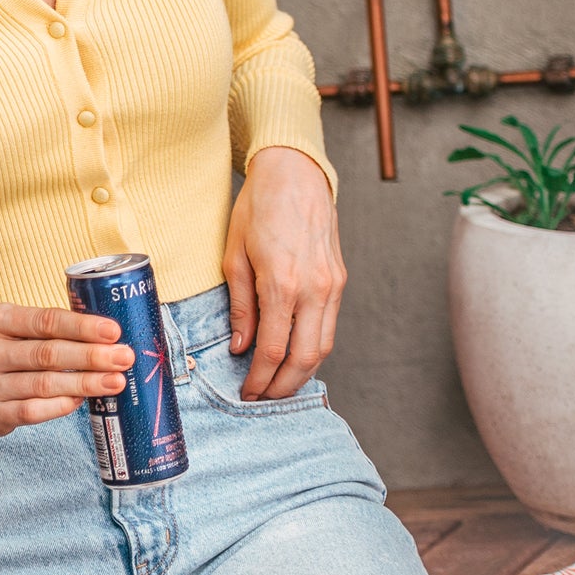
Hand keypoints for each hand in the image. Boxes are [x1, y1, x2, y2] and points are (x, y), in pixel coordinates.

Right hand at [0, 302, 132, 436]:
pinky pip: (33, 411)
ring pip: (43, 384)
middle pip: (46, 354)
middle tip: (124, 358)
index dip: (81, 327)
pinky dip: (62, 405)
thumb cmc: (2, 353)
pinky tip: (82, 400)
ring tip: (115, 381)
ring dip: (85, 383)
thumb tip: (107, 336)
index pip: (43, 321)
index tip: (113, 331)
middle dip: (91, 356)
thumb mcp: (12, 329)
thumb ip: (48, 329)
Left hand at [224, 146, 343, 397]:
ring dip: (303, 373)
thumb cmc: (257, 208)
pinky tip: (297, 357)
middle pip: (305, 358)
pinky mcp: (341, 281)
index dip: (259, 379)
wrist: (295, 175)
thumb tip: (240, 346)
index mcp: (282, 284)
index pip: (273, 350)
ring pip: (324, 346)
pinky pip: (330, 326)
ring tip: (279, 386)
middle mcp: (315, 290)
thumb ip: (240, 305)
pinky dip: (314, 348)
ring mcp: (333, 286)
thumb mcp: (233, 254)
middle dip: (283, 387)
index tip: (245, 393)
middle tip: (262, 400)